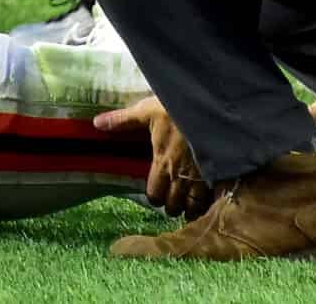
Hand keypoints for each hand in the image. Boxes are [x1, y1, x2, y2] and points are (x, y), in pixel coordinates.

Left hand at [93, 95, 212, 217]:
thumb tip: (96, 124)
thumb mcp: (146, 111)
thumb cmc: (174, 109)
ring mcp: (201, 177)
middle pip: (174, 205)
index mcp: (162, 163)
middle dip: (172, 206)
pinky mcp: (219, 173)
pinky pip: (214, 198)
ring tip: (190, 205)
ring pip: (195, 206)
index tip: (156, 194)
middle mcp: (180, 175)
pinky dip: (210, 202)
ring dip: (191, 208)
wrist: (208, 107)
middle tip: (173, 202)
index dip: (155, 197)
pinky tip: (210, 200)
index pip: (155, 195)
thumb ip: (122, 121)